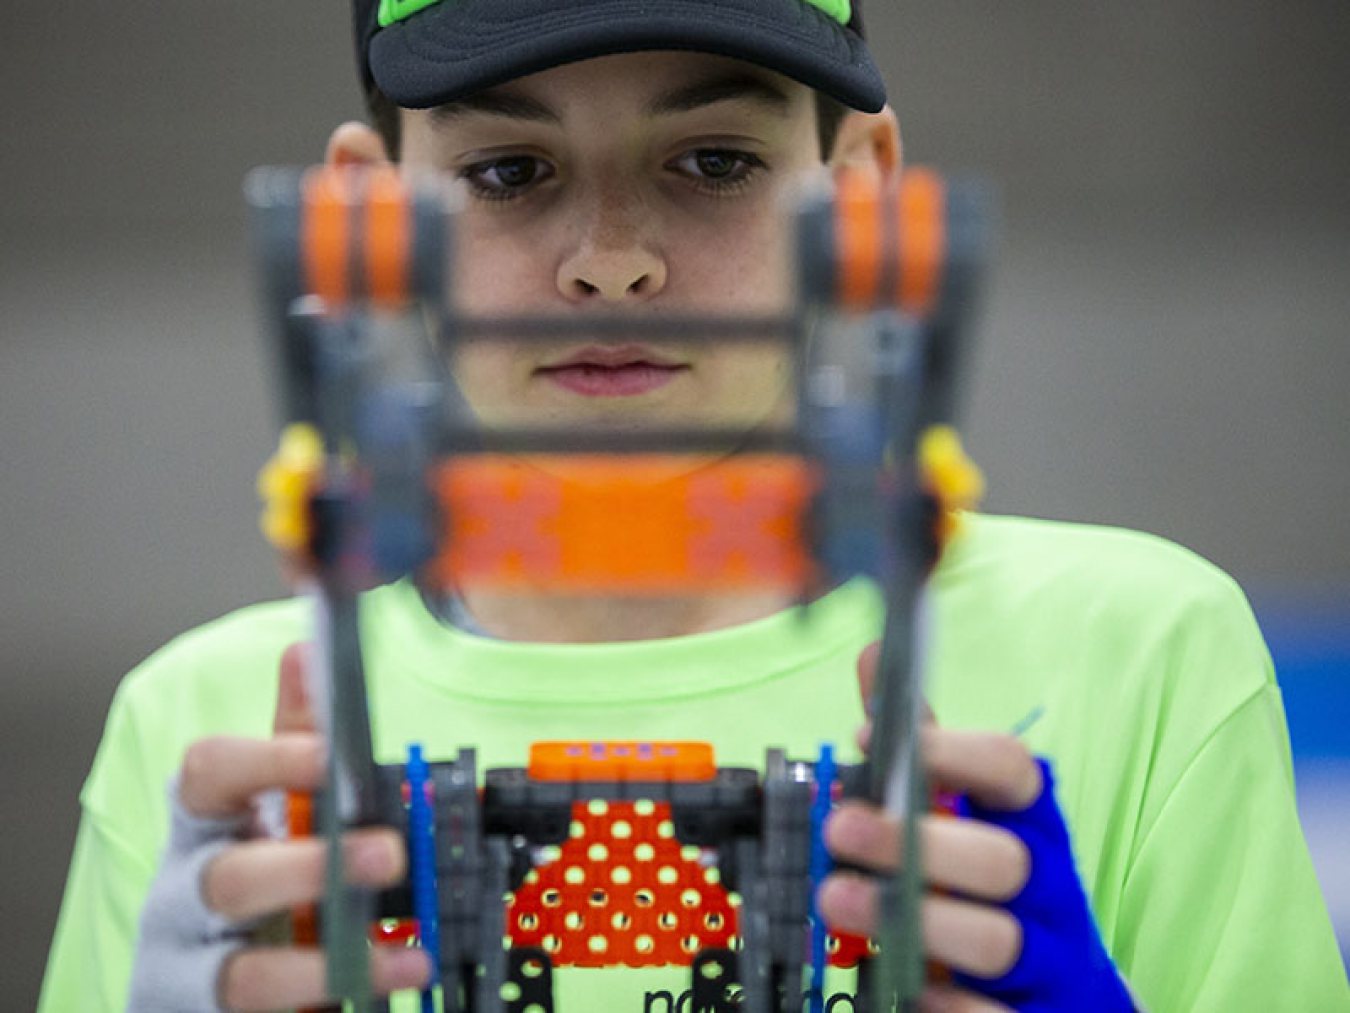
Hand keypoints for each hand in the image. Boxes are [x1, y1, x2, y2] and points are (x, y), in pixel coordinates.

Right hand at [127, 643, 430, 1011]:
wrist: (224, 981)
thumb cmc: (259, 868)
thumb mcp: (281, 799)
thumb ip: (299, 734)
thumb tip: (306, 648)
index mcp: (205, 823)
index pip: (207, 774)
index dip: (266, 760)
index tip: (329, 755)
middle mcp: (188, 894)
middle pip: (226, 877)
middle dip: (308, 868)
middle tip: (388, 855)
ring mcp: (196, 969)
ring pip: (239, 973)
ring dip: (323, 966)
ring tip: (403, 954)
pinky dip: (329, 1005)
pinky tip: (390, 982)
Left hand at [818, 642, 1035, 1011]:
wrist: (1055, 994)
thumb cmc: (987, 885)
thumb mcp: (955, 811)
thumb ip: (916, 747)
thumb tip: (873, 655)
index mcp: (1028, 821)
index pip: (1012, 769)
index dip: (947, 750)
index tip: (871, 741)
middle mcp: (1047, 885)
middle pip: (1001, 858)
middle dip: (914, 843)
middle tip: (839, 832)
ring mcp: (1049, 958)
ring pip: (997, 939)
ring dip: (913, 919)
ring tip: (838, 901)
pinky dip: (948, 1005)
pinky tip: (904, 986)